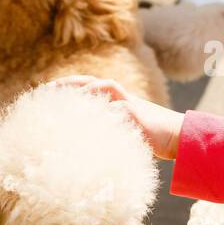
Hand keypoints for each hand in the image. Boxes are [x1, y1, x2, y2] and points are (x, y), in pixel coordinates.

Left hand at [43, 75, 183, 160]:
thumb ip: (106, 131)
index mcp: (115, 99)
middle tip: (46, 90)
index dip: (66, 86)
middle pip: (90, 82)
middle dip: (68, 84)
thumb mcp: (124, 132)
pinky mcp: (138, 114)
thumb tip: (81, 143)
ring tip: (65, 97)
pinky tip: (90, 119)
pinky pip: (118, 108)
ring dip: (84, 91)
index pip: (86, 86)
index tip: (44, 91)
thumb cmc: (150, 136)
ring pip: (104, 88)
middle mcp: (121, 96)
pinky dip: (104, 112)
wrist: (179, 135)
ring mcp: (129, 103)